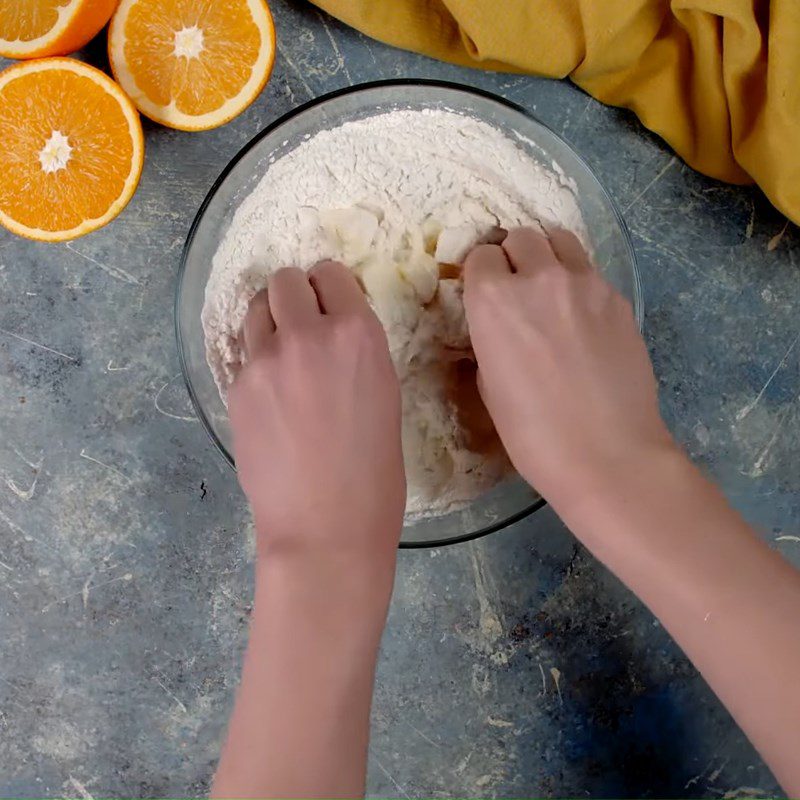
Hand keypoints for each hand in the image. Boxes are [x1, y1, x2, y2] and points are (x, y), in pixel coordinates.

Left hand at [228, 262, 405, 563]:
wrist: (325, 527)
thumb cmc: (375, 472)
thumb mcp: (384, 395)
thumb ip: (355, 352)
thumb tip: (331, 330)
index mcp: (357, 333)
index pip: (330, 273)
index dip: (329, 286)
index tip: (329, 302)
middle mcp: (306, 334)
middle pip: (284, 281)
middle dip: (294, 295)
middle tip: (303, 324)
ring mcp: (264, 361)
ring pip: (255, 309)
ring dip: (270, 321)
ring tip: (283, 356)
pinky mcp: (236, 388)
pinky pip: (244, 355)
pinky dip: (257, 363)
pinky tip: (271, 398)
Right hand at [463, 227, 673, 506]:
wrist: (607, 454)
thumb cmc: (533, 434)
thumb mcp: (490, 386)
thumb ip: (490, 341)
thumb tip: (500, 328)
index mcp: (493, 300)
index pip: (481, 256)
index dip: (481, 274)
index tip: (485, 292)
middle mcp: (539, 277)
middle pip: (522, 237)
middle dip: (514, 255)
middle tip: (517, 286)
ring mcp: (585, 284)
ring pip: (561, 240)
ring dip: (548, 255)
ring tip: (550, 287)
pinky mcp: (618, 298)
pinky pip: (592, 273)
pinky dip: (580, 283)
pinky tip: (583, 320)